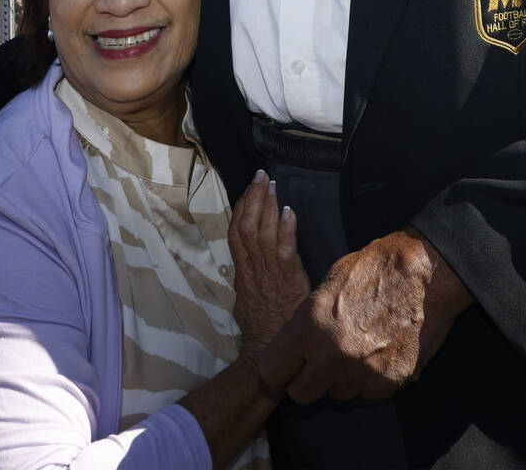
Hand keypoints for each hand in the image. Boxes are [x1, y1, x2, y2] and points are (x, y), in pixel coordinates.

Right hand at [228, 170, 309, 360]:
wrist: (266, 351)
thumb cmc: (262, 325)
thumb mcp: (248, 297)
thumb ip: (250, 274)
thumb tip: (252, 258)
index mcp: (242, 270)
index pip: (236, 232)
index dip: (241, 208)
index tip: (247, 189)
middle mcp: (252, 267)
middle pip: (248, 225)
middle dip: (254, 197)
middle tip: (261, 175)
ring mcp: (269, 272)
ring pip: (263, 231)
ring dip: (268, 205)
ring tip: (273, 185)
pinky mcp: (287, 279)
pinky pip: (285, 249)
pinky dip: (286, 229)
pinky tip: (289, 211)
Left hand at [259, 226, 471, 403]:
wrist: (422, 272)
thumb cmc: (372, 269)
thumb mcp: (326, 284)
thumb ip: (306, 321)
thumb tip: (293, 348)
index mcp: (310, 325)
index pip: (272, 371)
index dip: (277, 369)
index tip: (284, 367)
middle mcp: (333, 354)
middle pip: (301, 394)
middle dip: (307, 379)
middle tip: (320, 360)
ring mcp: (362, 372)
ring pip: (336, 394)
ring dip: (341, 378)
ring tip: (356, 347)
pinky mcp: (390, 381)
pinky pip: (367, 394)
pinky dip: (369, 380)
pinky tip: (378, 352)